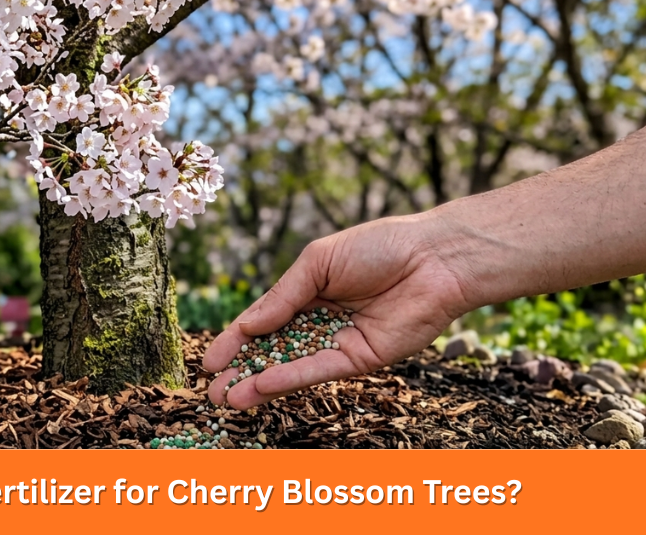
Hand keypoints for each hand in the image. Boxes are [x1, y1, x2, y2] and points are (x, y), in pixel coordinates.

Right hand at [202, 212, 474, 409]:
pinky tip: (261, 385)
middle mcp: (320, 322)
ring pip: (291, 366)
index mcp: (308, 294)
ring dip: (259, 383)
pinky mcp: (360, 359)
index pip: (263, 322)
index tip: (210, 361)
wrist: (435, 258)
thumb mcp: (318, 263)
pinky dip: (289, 378)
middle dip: (242, 371)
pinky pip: (318, 370)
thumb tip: (246, 326)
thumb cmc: (380, 247)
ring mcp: (339, 343)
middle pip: (273, 351)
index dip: (236, 341)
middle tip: (212, 392)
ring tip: (227, 398)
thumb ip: (282, 297)